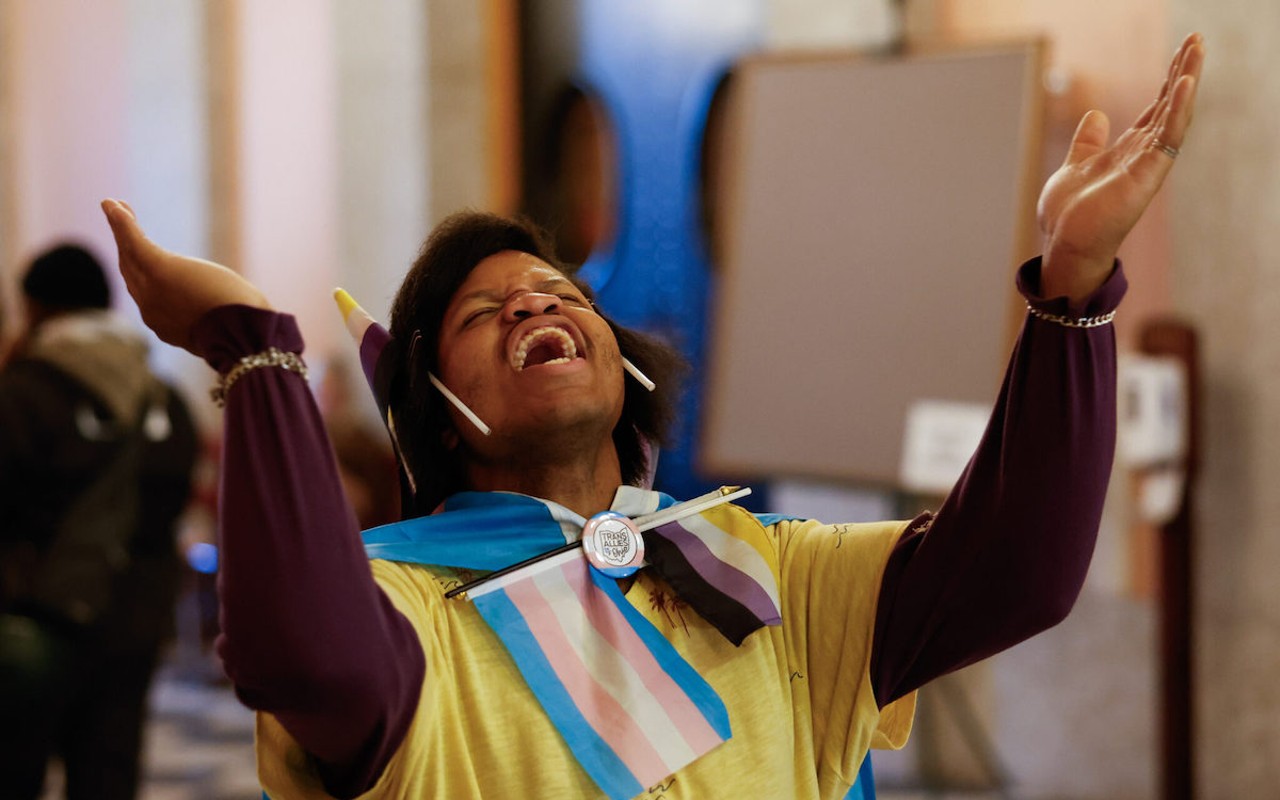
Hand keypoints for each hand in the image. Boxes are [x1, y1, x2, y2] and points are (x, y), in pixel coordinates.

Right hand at [101, 199, 270, 356]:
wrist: (244, 334)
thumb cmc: (250, 331)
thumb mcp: (232, 324)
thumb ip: (220, 317)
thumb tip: (243, 312)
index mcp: (169, 327)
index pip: (147, 295)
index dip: (140, 273)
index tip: (139, 255)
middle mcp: (152, 311)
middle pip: (132, 273)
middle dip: (125, 247)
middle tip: (122, 220)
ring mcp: (152, 291)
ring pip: (130, 255)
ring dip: (121, 229)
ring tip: (115, 206)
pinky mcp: (158, 269)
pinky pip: (134, 242)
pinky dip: (122, 224)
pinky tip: (113, 204)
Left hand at [1037, 33, 1204, 302]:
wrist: (1064, 243)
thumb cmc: (1069, 214)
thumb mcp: (1075, 166)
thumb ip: (1088, 142)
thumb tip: (1096, 115)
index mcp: (1128, 150)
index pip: (1155, 108)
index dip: (1168, 80)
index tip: (1181, 51)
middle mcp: (1143, 154)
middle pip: (1169, 105)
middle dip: (1183, 71)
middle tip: (1197, 39)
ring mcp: (1148, 164)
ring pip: (1174, 115)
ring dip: (1186, 81)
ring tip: (1197, 49)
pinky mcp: (1148, 174)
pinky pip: (1169, 136)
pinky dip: (1177, 109)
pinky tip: (1184, 82)